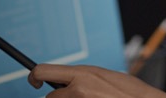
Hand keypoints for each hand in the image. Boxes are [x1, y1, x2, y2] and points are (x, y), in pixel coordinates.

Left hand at [27, 64, 165, 97]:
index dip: (34, 77)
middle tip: (68, 97)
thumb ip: (83, 78)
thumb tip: (67, 82)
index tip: (34, 81)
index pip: (43, 71)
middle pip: (50, 97)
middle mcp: (79, 88)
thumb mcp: (104, 76)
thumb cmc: (131, 91)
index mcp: (83, 73)